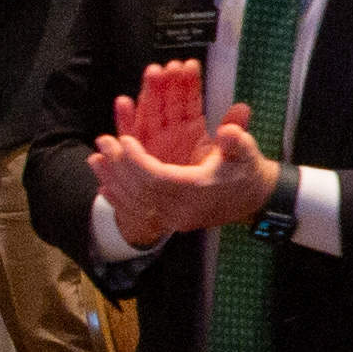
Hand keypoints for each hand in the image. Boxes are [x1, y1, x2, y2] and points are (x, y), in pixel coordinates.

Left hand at [88, 60, 274, 240]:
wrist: (257, 200)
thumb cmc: (249, 171)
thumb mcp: (247, 153)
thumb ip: (237, 141)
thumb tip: (229, 131)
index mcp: (197, 191)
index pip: (157, 178)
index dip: (137, 160)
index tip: (123, 140)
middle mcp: (183, 209)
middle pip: (140, 191)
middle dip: (119, 166)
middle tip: (103, 142)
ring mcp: (176, 218)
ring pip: (135, 203)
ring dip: (113, 181)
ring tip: (95, 160)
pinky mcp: (172, 220)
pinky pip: (139, 213)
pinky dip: (119, 199)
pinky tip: (103, 188)